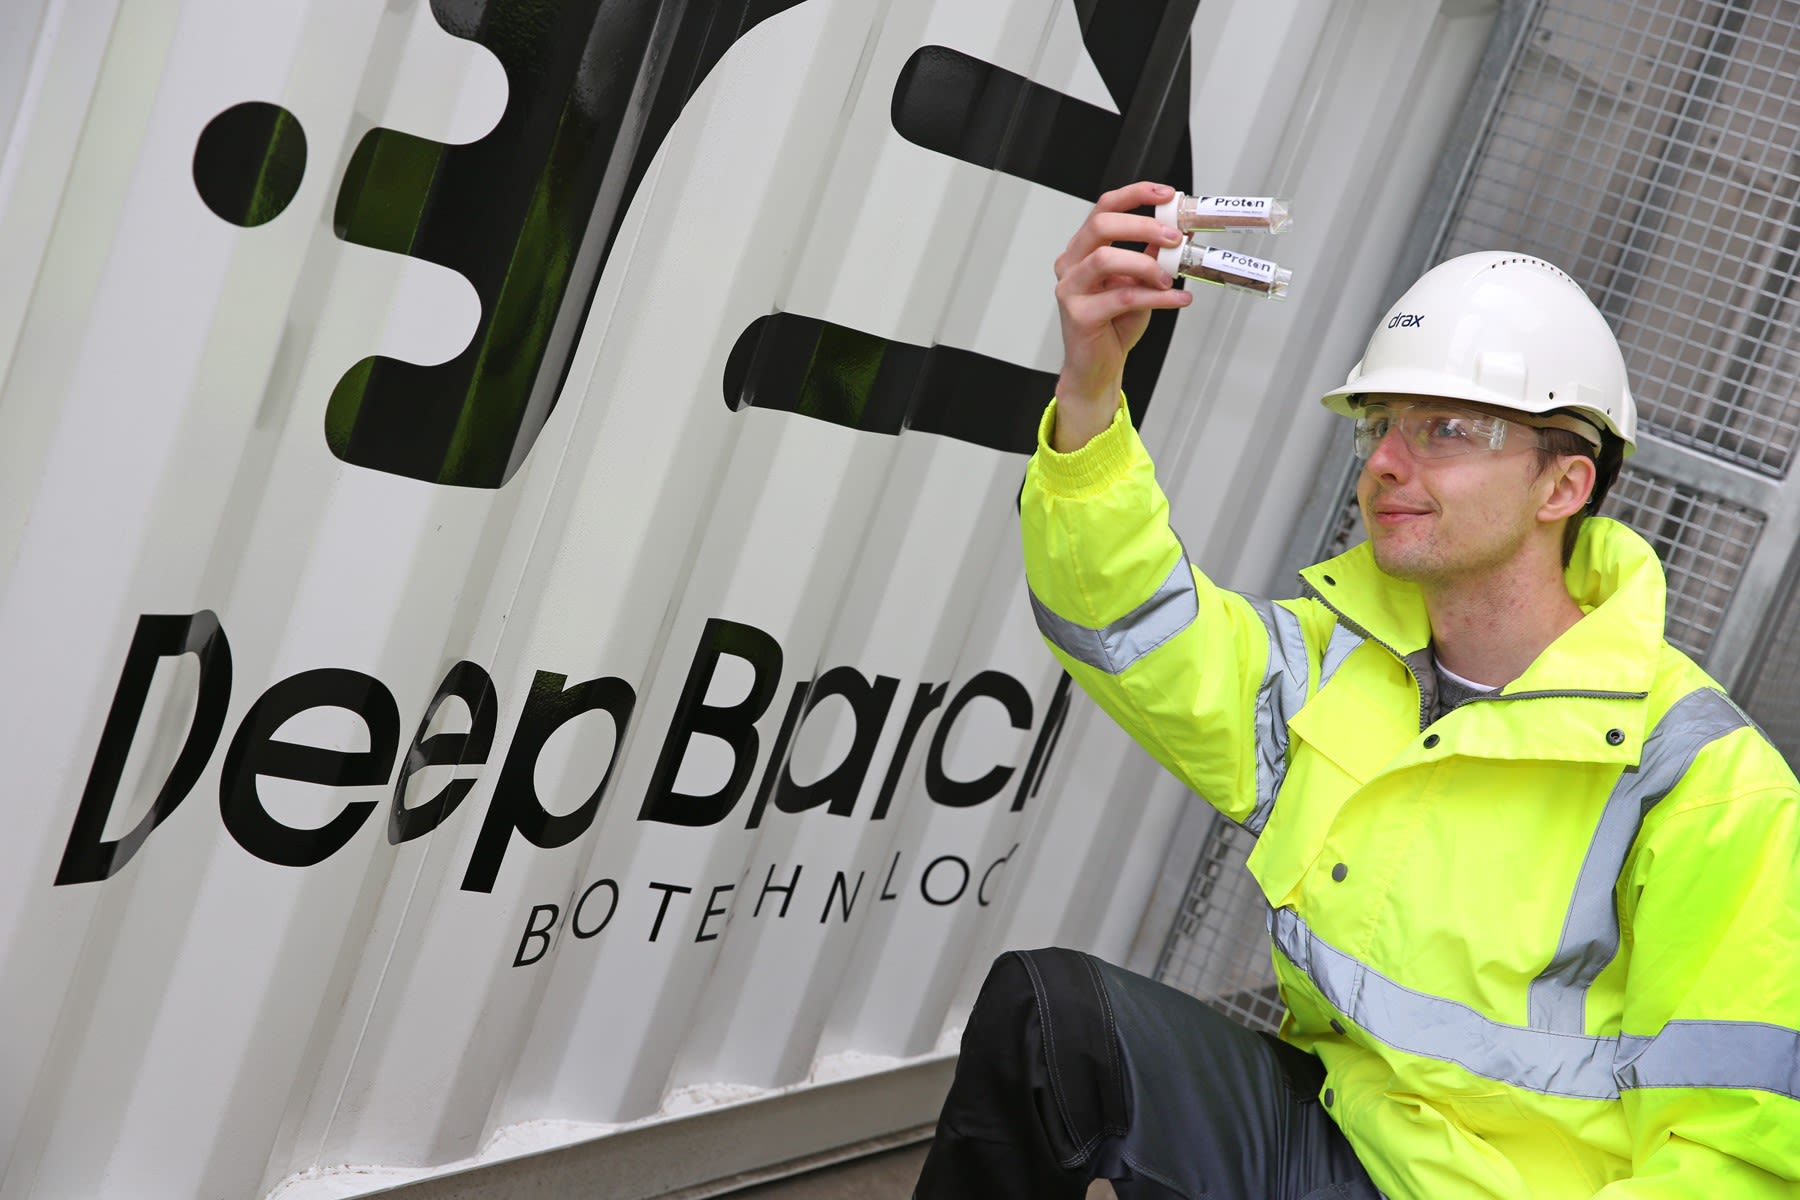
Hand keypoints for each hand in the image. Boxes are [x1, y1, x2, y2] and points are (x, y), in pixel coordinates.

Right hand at [1050, 181, 1190, 449]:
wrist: (1097, 366)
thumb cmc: (1113, 324)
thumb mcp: (1140, 282)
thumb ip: (1154, 256)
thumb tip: (1182, 231)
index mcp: (1084, 249)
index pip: (1105, 208)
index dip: (1135, 195)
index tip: (1166, 194)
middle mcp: (1072, 264)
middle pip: (1102, 226)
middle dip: (1143, 226)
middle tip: (1174, 237)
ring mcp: (1071, 289)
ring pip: (1106, 259)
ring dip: (1146, 264)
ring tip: (1170, 278)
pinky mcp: (1079, 315)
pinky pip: (1122, 298)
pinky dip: (1156, 298)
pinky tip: (1177, 299)